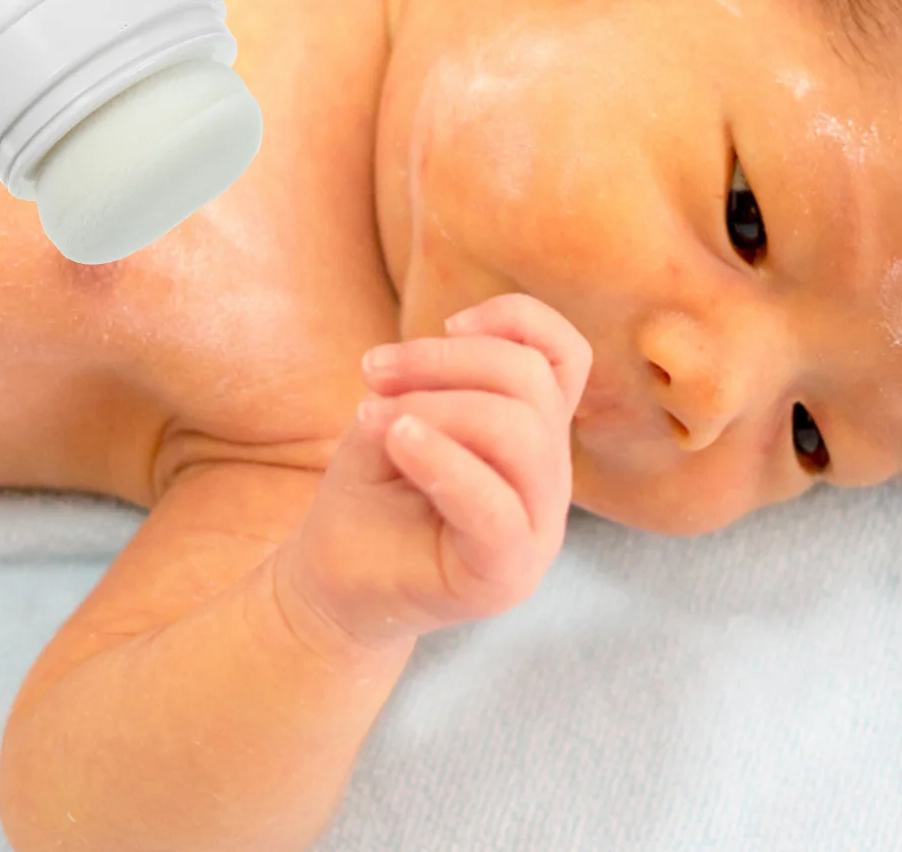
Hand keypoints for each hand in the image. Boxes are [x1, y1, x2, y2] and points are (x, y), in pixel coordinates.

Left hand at [278, 293, 592, 651]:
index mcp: (536, 434)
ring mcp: (536, 530)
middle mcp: (549, 479)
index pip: (566, 356)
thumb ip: (435, 383)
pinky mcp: (506, 574)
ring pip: (521, 432)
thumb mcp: (399, 413)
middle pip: (531, 382)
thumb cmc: (373, 491)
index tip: (448, 323)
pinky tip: (396, 440)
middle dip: (444, 360)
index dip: (517, 318)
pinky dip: (443, 459)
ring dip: (437, 404)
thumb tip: (446, 354)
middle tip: (373, 372)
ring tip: (370, 415)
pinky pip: (495, 507)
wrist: (335, 583)